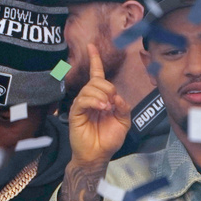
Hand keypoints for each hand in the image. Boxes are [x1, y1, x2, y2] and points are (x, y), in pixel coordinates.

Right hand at [68, 44, 130, 165]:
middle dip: (108, 87)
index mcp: (101, 97)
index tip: (91, 46)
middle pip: (97, 80)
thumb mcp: (124, 121)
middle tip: (112, 102)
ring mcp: (82, 105)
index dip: (95, 60)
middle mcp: (90, 98)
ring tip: (106, 107)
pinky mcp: (76, 113)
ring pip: (90, 88)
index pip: (97, 74)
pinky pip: (83, 100)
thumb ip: (124, 107)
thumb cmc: (109, 139)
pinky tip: (101, 107)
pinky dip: (94, 101)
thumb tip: (117, 96)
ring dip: (102, 95)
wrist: (98, 155)